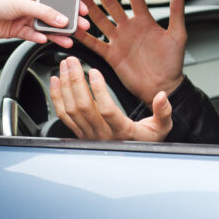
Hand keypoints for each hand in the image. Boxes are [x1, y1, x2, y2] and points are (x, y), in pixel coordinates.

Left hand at [0, 0, 89, 47]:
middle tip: (81, 27)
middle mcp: (31, 3)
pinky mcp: (18, 29)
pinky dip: (40, 38)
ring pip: (45, 27)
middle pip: (54, 13)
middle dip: (68, 21)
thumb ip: (44, 12)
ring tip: (68, 40)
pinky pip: (33, 35)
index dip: (71, 3)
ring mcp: (25, 17)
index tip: (83, 10)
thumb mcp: (23, 3)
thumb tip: (61, 19)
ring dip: (56, 33)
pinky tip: (45, 40)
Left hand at [50, 57, 171, 140]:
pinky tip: (55, 81)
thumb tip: (162, 96)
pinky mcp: (80, 133)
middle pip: (83, 108)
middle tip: (72, 61)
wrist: (133, 158)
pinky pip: (64, 115)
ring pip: (71, 110)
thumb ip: (163, 111)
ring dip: (65, 86)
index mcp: (123, 132)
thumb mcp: (162, 127)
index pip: (107, 111)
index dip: (98, 91)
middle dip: (75, 81)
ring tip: (65, 66)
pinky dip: (57, 97)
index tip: (94, 72)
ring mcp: (88, 135)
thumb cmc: (147, 140)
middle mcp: (102, 135)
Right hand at [76, 0, 186, 105]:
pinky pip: (94, 43)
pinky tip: (75, 25)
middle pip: (111, 4)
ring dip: (88, 6)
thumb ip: (176, 12)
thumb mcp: (177, 36)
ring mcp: (119, 41)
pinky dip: (84, 35)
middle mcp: (129, 28)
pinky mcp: (111, 55)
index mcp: (145, 21)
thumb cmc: (172, 64)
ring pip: (100, 19)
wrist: (163, 87)